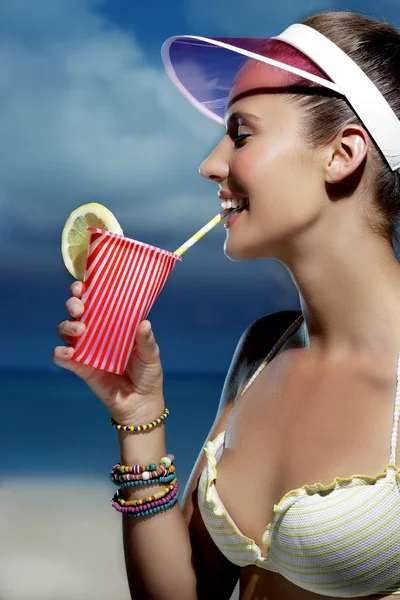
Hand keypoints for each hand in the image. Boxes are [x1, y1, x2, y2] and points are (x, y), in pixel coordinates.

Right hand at [53, 281, 163, 423]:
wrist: (141, 402)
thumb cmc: (148, 373)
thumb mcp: (151, 354)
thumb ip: (146, 340)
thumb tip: (144, 323)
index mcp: (113, 323)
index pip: (96, 300)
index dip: (86, 289)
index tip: (83, 285)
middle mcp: (97, 332)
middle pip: (76, 311)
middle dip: (73, 303)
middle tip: (80, 308)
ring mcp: (86, 348)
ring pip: (65, 329)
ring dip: (67, 325)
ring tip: (80, 329)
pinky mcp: (80, 367)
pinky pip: (63, 357)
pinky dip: (60, 352)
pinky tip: (67, 351)